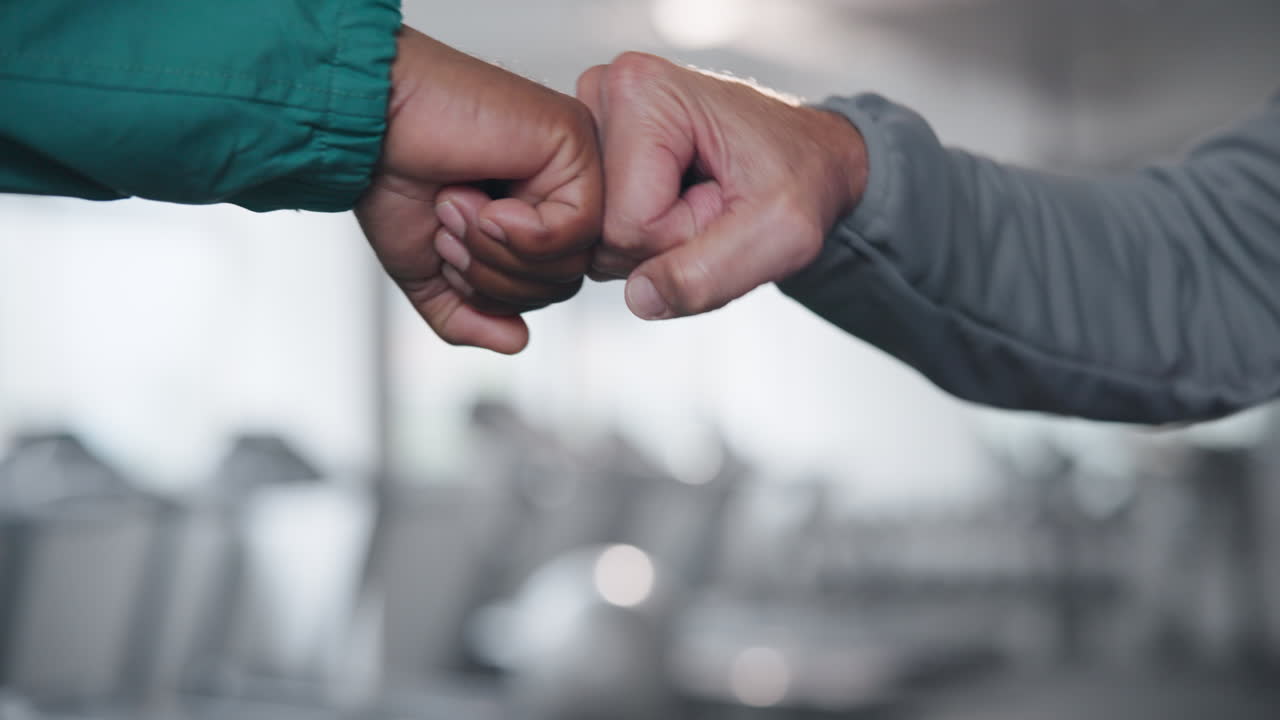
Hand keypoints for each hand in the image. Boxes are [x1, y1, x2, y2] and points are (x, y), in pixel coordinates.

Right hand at [356, 27, 601, 353]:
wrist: (366, 123)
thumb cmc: (392, 177)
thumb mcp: (427, 270)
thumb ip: (468, 315)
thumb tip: (519, 342)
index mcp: (537, 211)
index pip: (547, 288)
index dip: (492, 291)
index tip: (446, 245)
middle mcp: (562, 185)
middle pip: (563, 282)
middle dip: (494, 275)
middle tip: (449, 224)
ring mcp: (574, 162)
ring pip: (572, 262)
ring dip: (498, 251)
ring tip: (457, 204)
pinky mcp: (575, 141)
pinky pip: (576, 228)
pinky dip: (519, 230)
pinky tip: (482, 198)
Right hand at [577, 53, 867, 319]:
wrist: (811, 156)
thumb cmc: (804, 178)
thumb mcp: (782, 233)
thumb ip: (711, 273)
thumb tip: (640, 298)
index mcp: (640, 91)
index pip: (626, 226)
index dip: (682, 237)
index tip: (725, 200)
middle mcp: (603, 94)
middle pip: (602, 232)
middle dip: (664, 242)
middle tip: (715, 202)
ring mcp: (593, 125)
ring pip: (598, 238)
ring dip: (657, 243)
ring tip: (700, 199)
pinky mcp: (595, 155)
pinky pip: (600, 232)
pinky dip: (646, 237)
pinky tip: (677, 202)